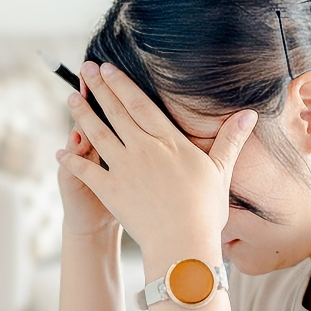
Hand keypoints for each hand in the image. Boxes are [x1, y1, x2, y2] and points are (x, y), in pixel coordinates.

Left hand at [56, 62, 257, 267]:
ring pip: (97, 134)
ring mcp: (123, 168)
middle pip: (116, 112)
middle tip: (84, 69)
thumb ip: (231, 139)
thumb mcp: (221, 170)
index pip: (140, 104)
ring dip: (82, 115)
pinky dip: (72, 160)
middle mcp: (142, 149)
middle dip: (99, 89)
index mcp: (168, 141)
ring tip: (71, 97)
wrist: (183, 242)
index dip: (122, 85)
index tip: (108, 68)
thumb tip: (250, 114)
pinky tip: (61, 150)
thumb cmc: (205, 209)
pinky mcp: (110, 190)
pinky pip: (86, 171)